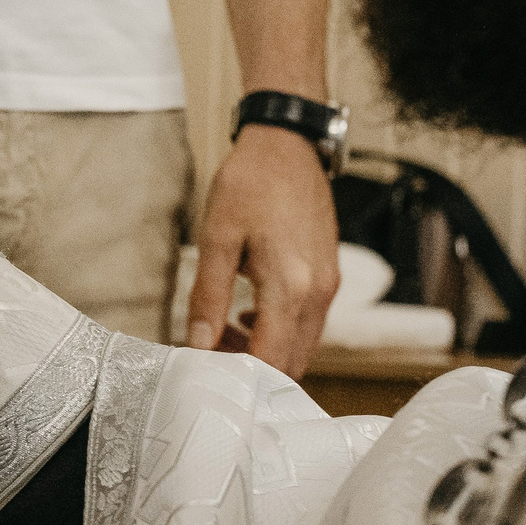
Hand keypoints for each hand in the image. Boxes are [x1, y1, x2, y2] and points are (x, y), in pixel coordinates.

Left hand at [185, 125, 340, 378]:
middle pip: (291, 363)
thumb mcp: (217, 237)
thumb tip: (196, 344)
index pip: (271, 360)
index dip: (239, 379)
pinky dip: (280, 334)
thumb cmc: (250, 184)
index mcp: (291, 286)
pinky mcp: (328, 277)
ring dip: (266, 353)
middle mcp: (318, 293)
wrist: (287, 145)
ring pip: (302, 347)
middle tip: (209, 357)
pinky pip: (308, 325)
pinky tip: (248, 316)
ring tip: (223, 334)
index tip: (206, 376)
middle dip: (252, 372)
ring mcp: (329, 286)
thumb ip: (207, 296)